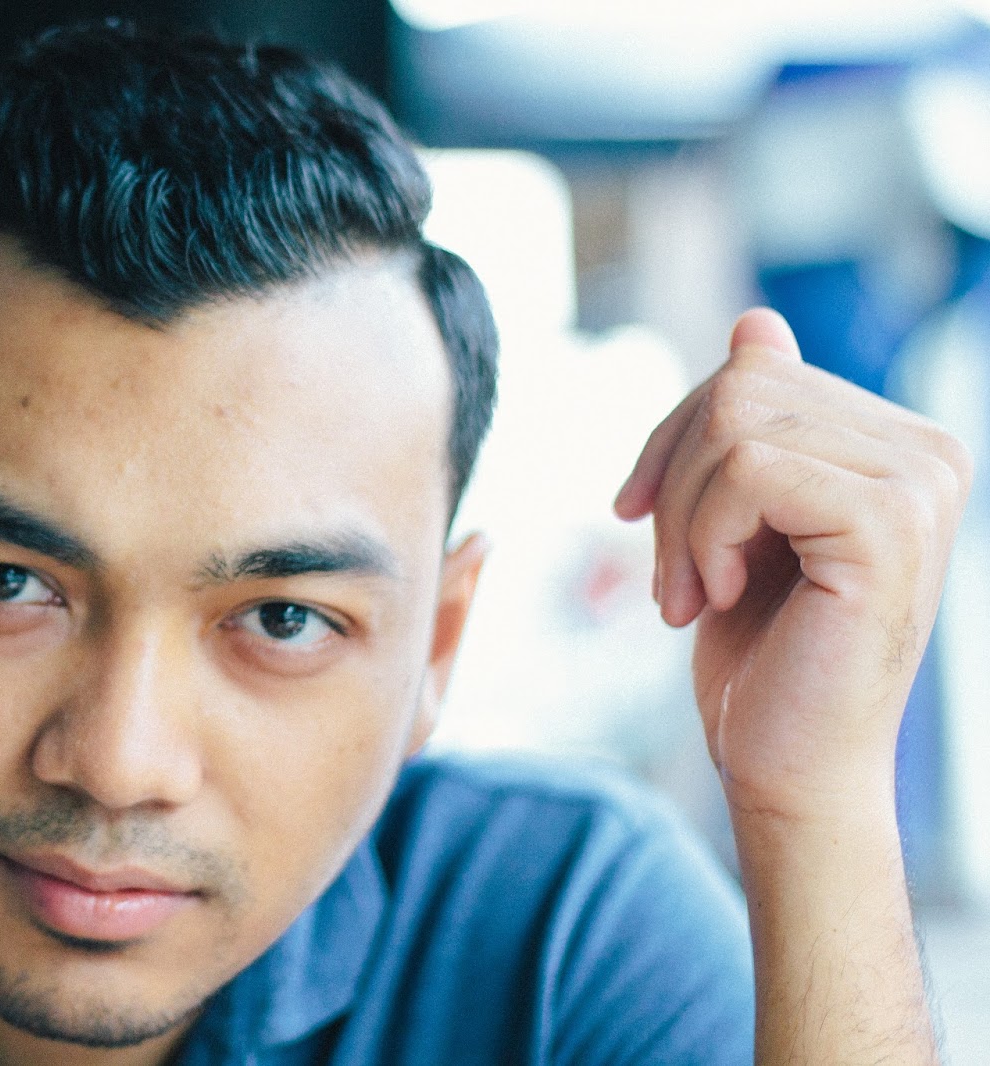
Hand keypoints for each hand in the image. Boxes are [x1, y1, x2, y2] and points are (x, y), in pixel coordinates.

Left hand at [614, 308, 970, 821]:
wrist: (788, 768)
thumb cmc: (762, 656)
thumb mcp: (737, 521)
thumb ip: (758, 425)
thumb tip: (758, 324)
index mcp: (897, 443)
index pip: (751, 371)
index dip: (672, 439)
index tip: (642, 514)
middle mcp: (928, 451)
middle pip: (736, 387)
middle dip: (672, 480)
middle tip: (670, 576)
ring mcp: (920, 483)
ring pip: (734, 421)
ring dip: (682, 519)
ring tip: (693, 593)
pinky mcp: (890, 523)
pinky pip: (749, 469)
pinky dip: (702, 536)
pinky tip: (717, 598)